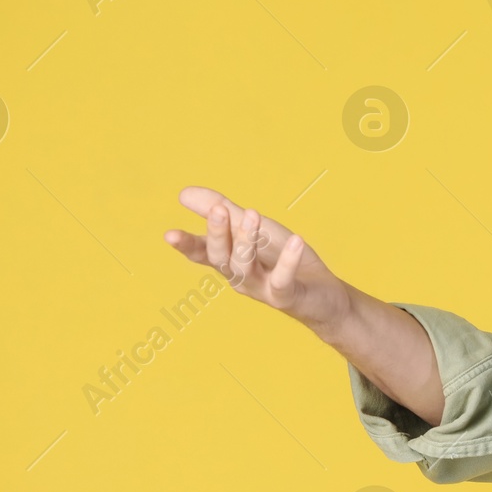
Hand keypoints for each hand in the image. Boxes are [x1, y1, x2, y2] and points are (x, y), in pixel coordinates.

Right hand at [163, 186, 350, 329]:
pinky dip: (288, 261)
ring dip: (247, 240)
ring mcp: (260, 288)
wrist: (322, 294)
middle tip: (219, 209)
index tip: (169, 235)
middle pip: (221, 258)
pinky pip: (282, 280)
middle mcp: (239, 276)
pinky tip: (296, 240)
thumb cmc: (280, 258)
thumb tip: (183, 193)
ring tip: (253, 214)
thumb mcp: (252, 228)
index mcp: (227, 259)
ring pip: (245, 267)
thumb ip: (223, 211)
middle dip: (218, 234)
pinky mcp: (284, 297)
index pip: (201, 252)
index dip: (186, 244)